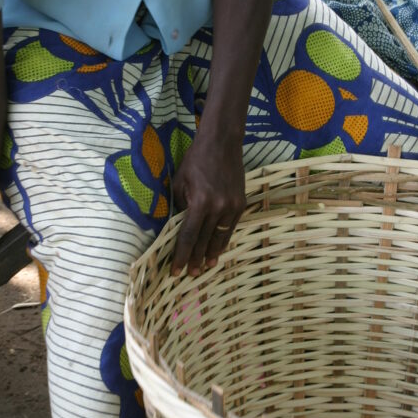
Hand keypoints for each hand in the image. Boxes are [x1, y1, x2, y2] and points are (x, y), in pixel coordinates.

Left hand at [171, 134, 245, 275]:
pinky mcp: (241, 204)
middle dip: (196, 259)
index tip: (176, 270)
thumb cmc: (195, 160)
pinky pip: (230, 228)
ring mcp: (232, 207)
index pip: (188, 236)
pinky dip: (223, 240)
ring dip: (211, 253)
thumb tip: (179, 226)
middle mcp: (218, 208)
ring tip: (205, 267)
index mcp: (200, 203)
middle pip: (204, 241)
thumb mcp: (179, 182)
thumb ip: (180, 207)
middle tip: (191, 274)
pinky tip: (218, 249)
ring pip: (220, 237)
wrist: (222, 143)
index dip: (182, 255)